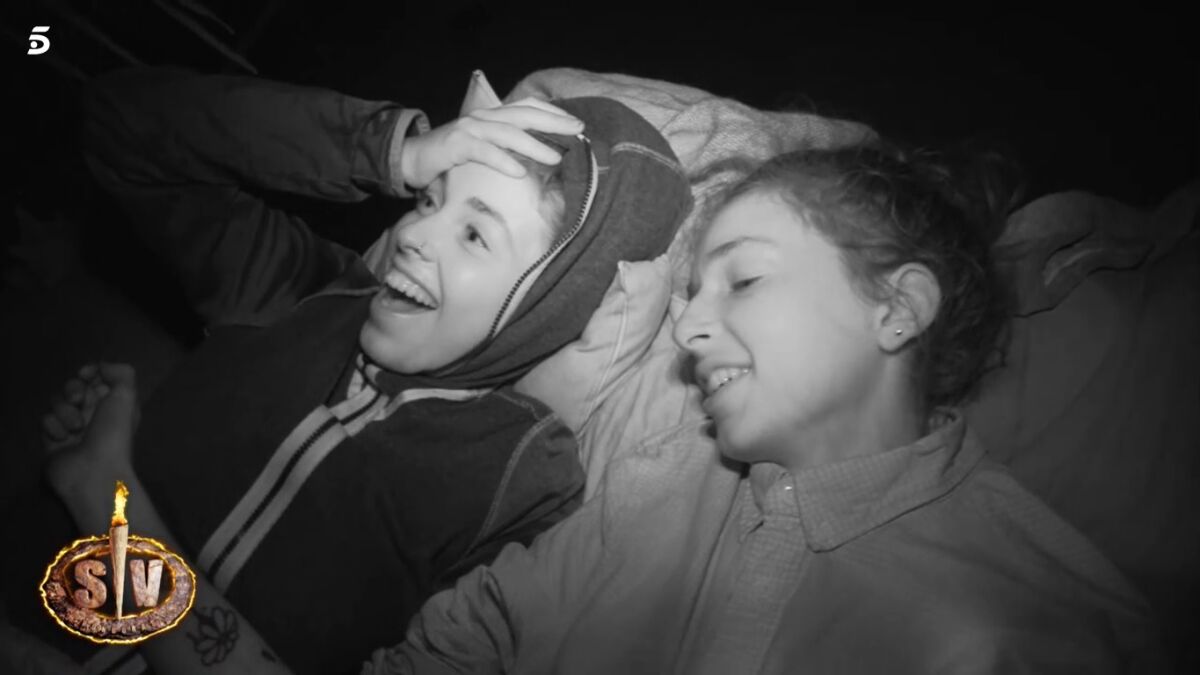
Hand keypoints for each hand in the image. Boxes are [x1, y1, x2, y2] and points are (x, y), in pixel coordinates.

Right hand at [42, 363, 140, 526]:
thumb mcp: (127, 396)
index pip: (97, 377)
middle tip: (79, 400)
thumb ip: (120, 372)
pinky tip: (62, 439)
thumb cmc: (113, 433)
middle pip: (73, 386)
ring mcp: (71, 426)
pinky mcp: (52, 439)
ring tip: (76, 428)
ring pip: (57, 401)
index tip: (87, 375)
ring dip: (65, 411)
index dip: (90, 372)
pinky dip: (53, 427)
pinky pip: (45, 420)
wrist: (93, 472)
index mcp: (115, 403)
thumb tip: (101, 367)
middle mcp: (94, 413)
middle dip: (74, 389)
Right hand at [395, 97, 583, 189]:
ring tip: (556, 156)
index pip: (526, 106)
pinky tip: (518, 172)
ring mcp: (469, 129)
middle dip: (552, 122)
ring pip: (507, 133)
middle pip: (523, 115)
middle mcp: (483, 118)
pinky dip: (502, 160)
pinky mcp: (456, 145)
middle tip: (577, 131)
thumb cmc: (451, 157)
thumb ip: (505, 148)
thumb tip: (538, 159)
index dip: (552, 112)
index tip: (576, 123)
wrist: (412, 158)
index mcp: (492, 116)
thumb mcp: (483, 148)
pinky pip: (483, 152)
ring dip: (533, 144)